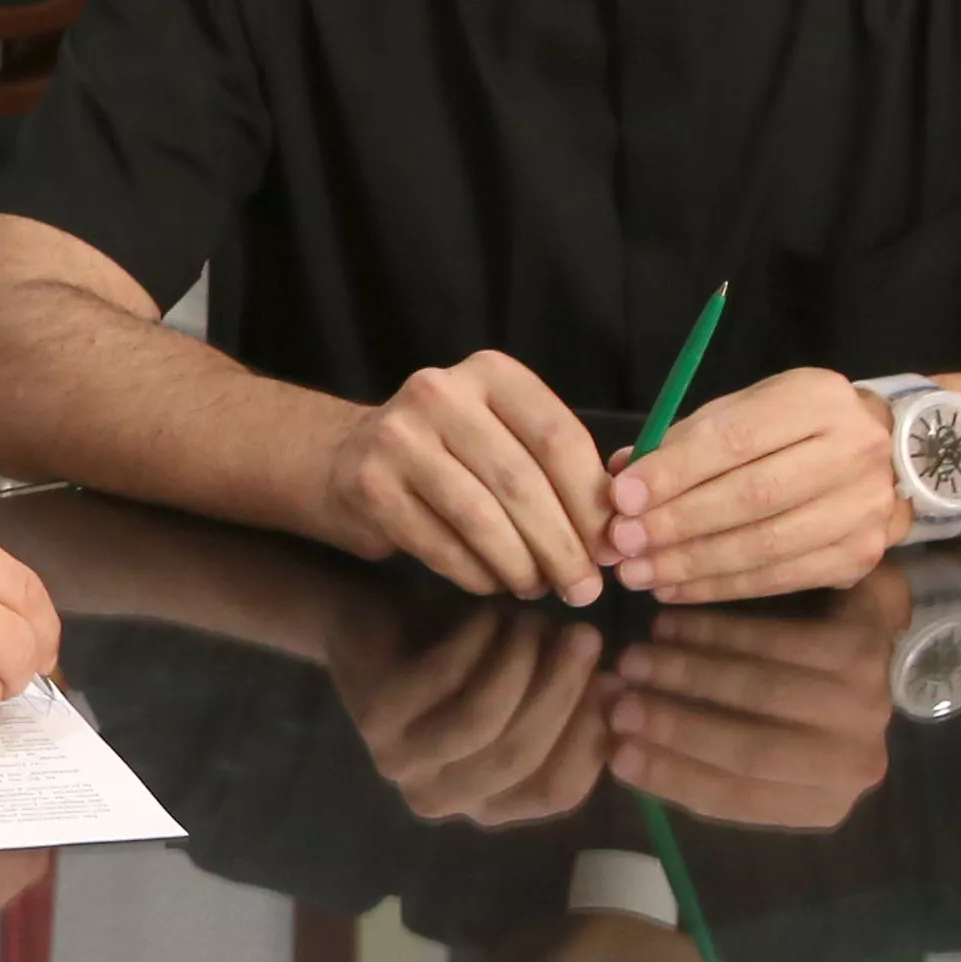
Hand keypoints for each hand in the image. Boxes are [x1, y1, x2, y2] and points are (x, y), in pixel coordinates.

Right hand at [323, 355, 613, 604]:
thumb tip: (615, 533)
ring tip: (538, 588)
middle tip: (585, 588)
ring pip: (482, 519)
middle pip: (523, 483)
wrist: (345, 460)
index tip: (612, 547)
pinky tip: (492, 582)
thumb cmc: (448, 454)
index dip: (593, 502)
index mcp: (491, 373)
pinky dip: (477, 575)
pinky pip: (441, 546)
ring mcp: (398, 437)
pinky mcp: (370, 485)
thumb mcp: (504, 434)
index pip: (559, 439)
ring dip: (522, 567)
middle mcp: (440, 394)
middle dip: (563, 547)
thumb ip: (557, 468)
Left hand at [327, 586, 610, 827]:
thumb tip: (620, 694)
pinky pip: (444, 681)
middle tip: (587, 636)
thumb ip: (570, 704)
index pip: (556, 792)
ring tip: (537, 619)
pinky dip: (478, 642)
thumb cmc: (461, 657)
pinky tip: (492, 612)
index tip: (619, 682)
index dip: (592, 738)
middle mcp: (441, 799)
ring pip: (483, 723)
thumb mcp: (526, 686)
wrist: (368, 622)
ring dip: (522, 664)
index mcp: (488, 804)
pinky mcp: (373, 717)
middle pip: (520, 758)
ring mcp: (400, 763)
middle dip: (563, 692)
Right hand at [604, 579, 908, 829]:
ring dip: (685, 675)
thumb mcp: (754, 743)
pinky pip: (773, 643)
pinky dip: (713, 633)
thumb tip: (617, 746)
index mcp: (823, 802)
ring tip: (633, 660)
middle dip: (674, 726)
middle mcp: (855, 763)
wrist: (874, 642)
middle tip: (616, 703)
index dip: (672, 776)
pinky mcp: (861, 651)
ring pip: (759, 693)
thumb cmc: (794, 705)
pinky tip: (669, 626)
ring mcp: (865, 707)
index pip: (738, 797)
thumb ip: (699, 754)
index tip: (614, 754)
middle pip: (750, 750)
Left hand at [609, 367, 912, 600]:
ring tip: (638, 572)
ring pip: (767, 544)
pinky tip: (677, 588)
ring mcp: (864, 508)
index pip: (734, 439)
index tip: (622, 498)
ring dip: (692, 564)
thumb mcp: (744, 411)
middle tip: (622, 543)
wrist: (887, 455)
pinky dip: (722, 587)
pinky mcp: (861, 555)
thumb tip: (620, 475)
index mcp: (816, 400)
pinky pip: (782, 578)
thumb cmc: (793, 428)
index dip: (674, 472)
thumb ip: (684, 440)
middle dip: (677, 524)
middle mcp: (851, 452)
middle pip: (752, 496)